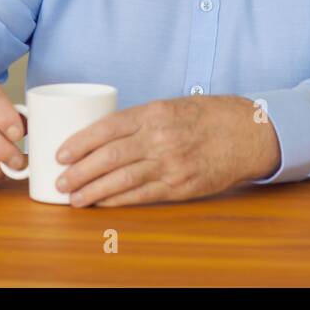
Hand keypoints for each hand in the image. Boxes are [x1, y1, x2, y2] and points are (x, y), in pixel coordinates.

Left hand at [55, 95, 280, 206]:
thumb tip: (105, 135)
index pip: (107, 128)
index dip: (80, 142)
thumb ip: (142, 120)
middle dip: (80, 171)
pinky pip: (143, 196)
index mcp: (155, 113)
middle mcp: (161, 138)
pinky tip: (102, 204)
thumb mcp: (173, 106)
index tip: (60, 153)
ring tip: (74, 198)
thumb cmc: (209, 116)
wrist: (249, 133)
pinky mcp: (181, 186)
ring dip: (94, 191)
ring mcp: (171, 164)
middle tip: (60, 181)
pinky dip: (119, 201)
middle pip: (109, 157)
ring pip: (122, 180)